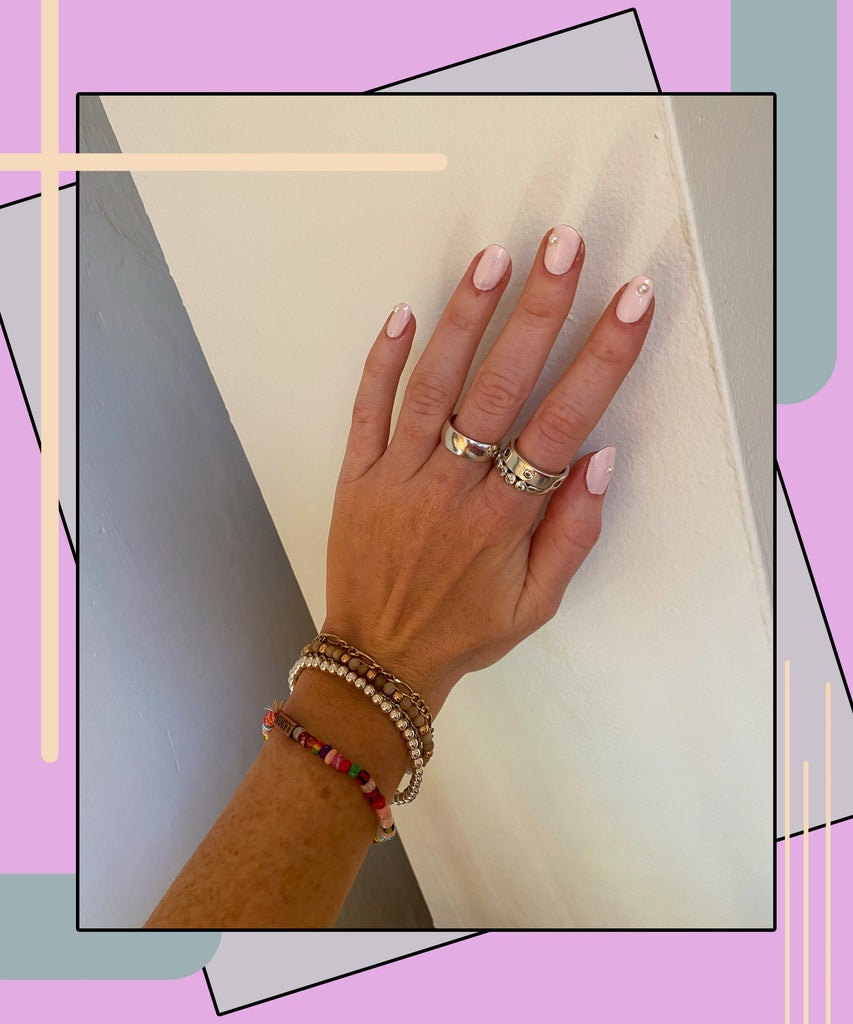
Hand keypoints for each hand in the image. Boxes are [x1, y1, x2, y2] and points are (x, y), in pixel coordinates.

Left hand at [323, 226, 653, 714]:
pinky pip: (367, 410)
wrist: (380, 659)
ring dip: (464, 319)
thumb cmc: (464, 630)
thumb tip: (600, 459)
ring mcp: (398, 476)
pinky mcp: (356, 475)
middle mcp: (451, 487)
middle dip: (538, 312)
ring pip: (432, 385)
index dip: (601, 358)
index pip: (560, 422)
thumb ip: (573, 533)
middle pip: (500, 386)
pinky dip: (382, 361)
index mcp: (503, 518)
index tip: (628, 303)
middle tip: (562, 247)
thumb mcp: (536, 603)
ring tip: (493, 261)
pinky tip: (403, 312)